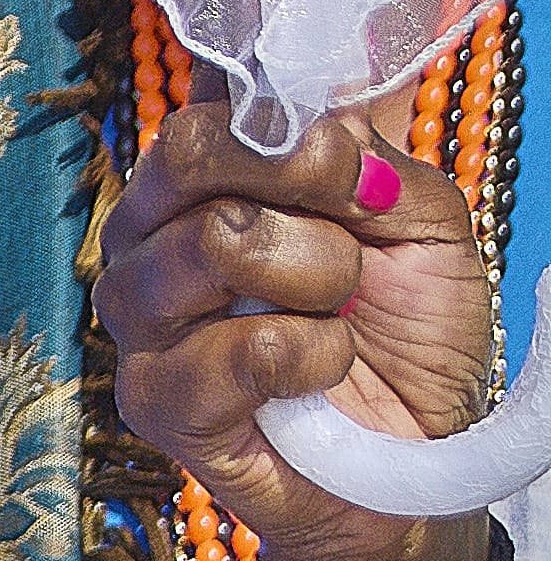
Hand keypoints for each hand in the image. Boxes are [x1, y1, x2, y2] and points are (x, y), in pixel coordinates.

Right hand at [95, 98, 494, 560]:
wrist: (413, 456)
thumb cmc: (406, 333)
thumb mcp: (420, 220)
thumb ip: (368, 154)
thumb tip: (315, 114)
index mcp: (200, 181)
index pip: (204, 105)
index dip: (288, 118)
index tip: (354, 160)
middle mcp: (149, 237)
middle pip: (187, 152)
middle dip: (305, 180)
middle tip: (358, 233)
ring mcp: (140, 319)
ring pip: (215, 239)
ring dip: (318, 277)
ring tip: (337, 316)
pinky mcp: (154, 399)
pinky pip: (244, 346)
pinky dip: (315, 355)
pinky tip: (320, 373)